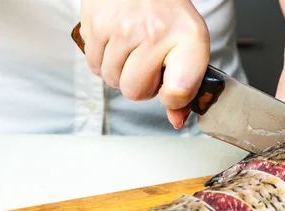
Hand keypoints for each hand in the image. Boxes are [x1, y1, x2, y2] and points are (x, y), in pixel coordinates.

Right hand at [80, 0, 209, 128]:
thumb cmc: (169, 16)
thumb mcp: (190, 47)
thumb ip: (185, 88)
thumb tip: (176, 120)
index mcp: (188, 40)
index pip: (178, 92)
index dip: (172, 98)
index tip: (169, 89)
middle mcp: (154, 33)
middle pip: (135, 92)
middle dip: (139, 84)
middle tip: (146, 62)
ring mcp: (122, 27)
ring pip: (111, 80)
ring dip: (119, 71)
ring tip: (131, 49)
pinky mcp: (96, 23)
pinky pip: (93, 64)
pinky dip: (102, 59)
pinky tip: (115, 42)